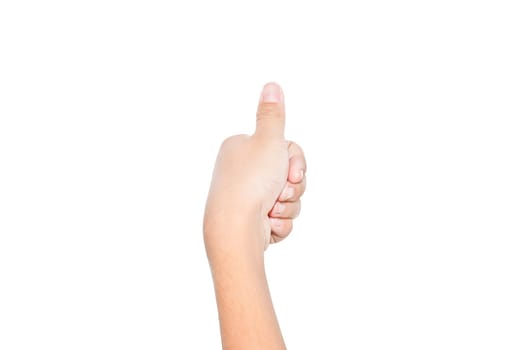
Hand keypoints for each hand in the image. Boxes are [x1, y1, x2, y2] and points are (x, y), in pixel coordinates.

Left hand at [203, 82, 306, 256]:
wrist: (236, 229)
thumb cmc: (251, 182)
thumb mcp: (268, 141)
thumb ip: (273, 114)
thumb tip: (271, 85)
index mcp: (242, 148)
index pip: (286, 148)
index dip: (297, 162)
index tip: (292, 172)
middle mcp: (243, 171)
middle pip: (289, 174)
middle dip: (293, 187)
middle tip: (281, 193)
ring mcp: (248, 197)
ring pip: (288, 198)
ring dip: (287, 206)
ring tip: (272, 210)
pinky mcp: (254, 219)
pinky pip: (282, 218)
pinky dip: (280, 222)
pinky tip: (269, 224)